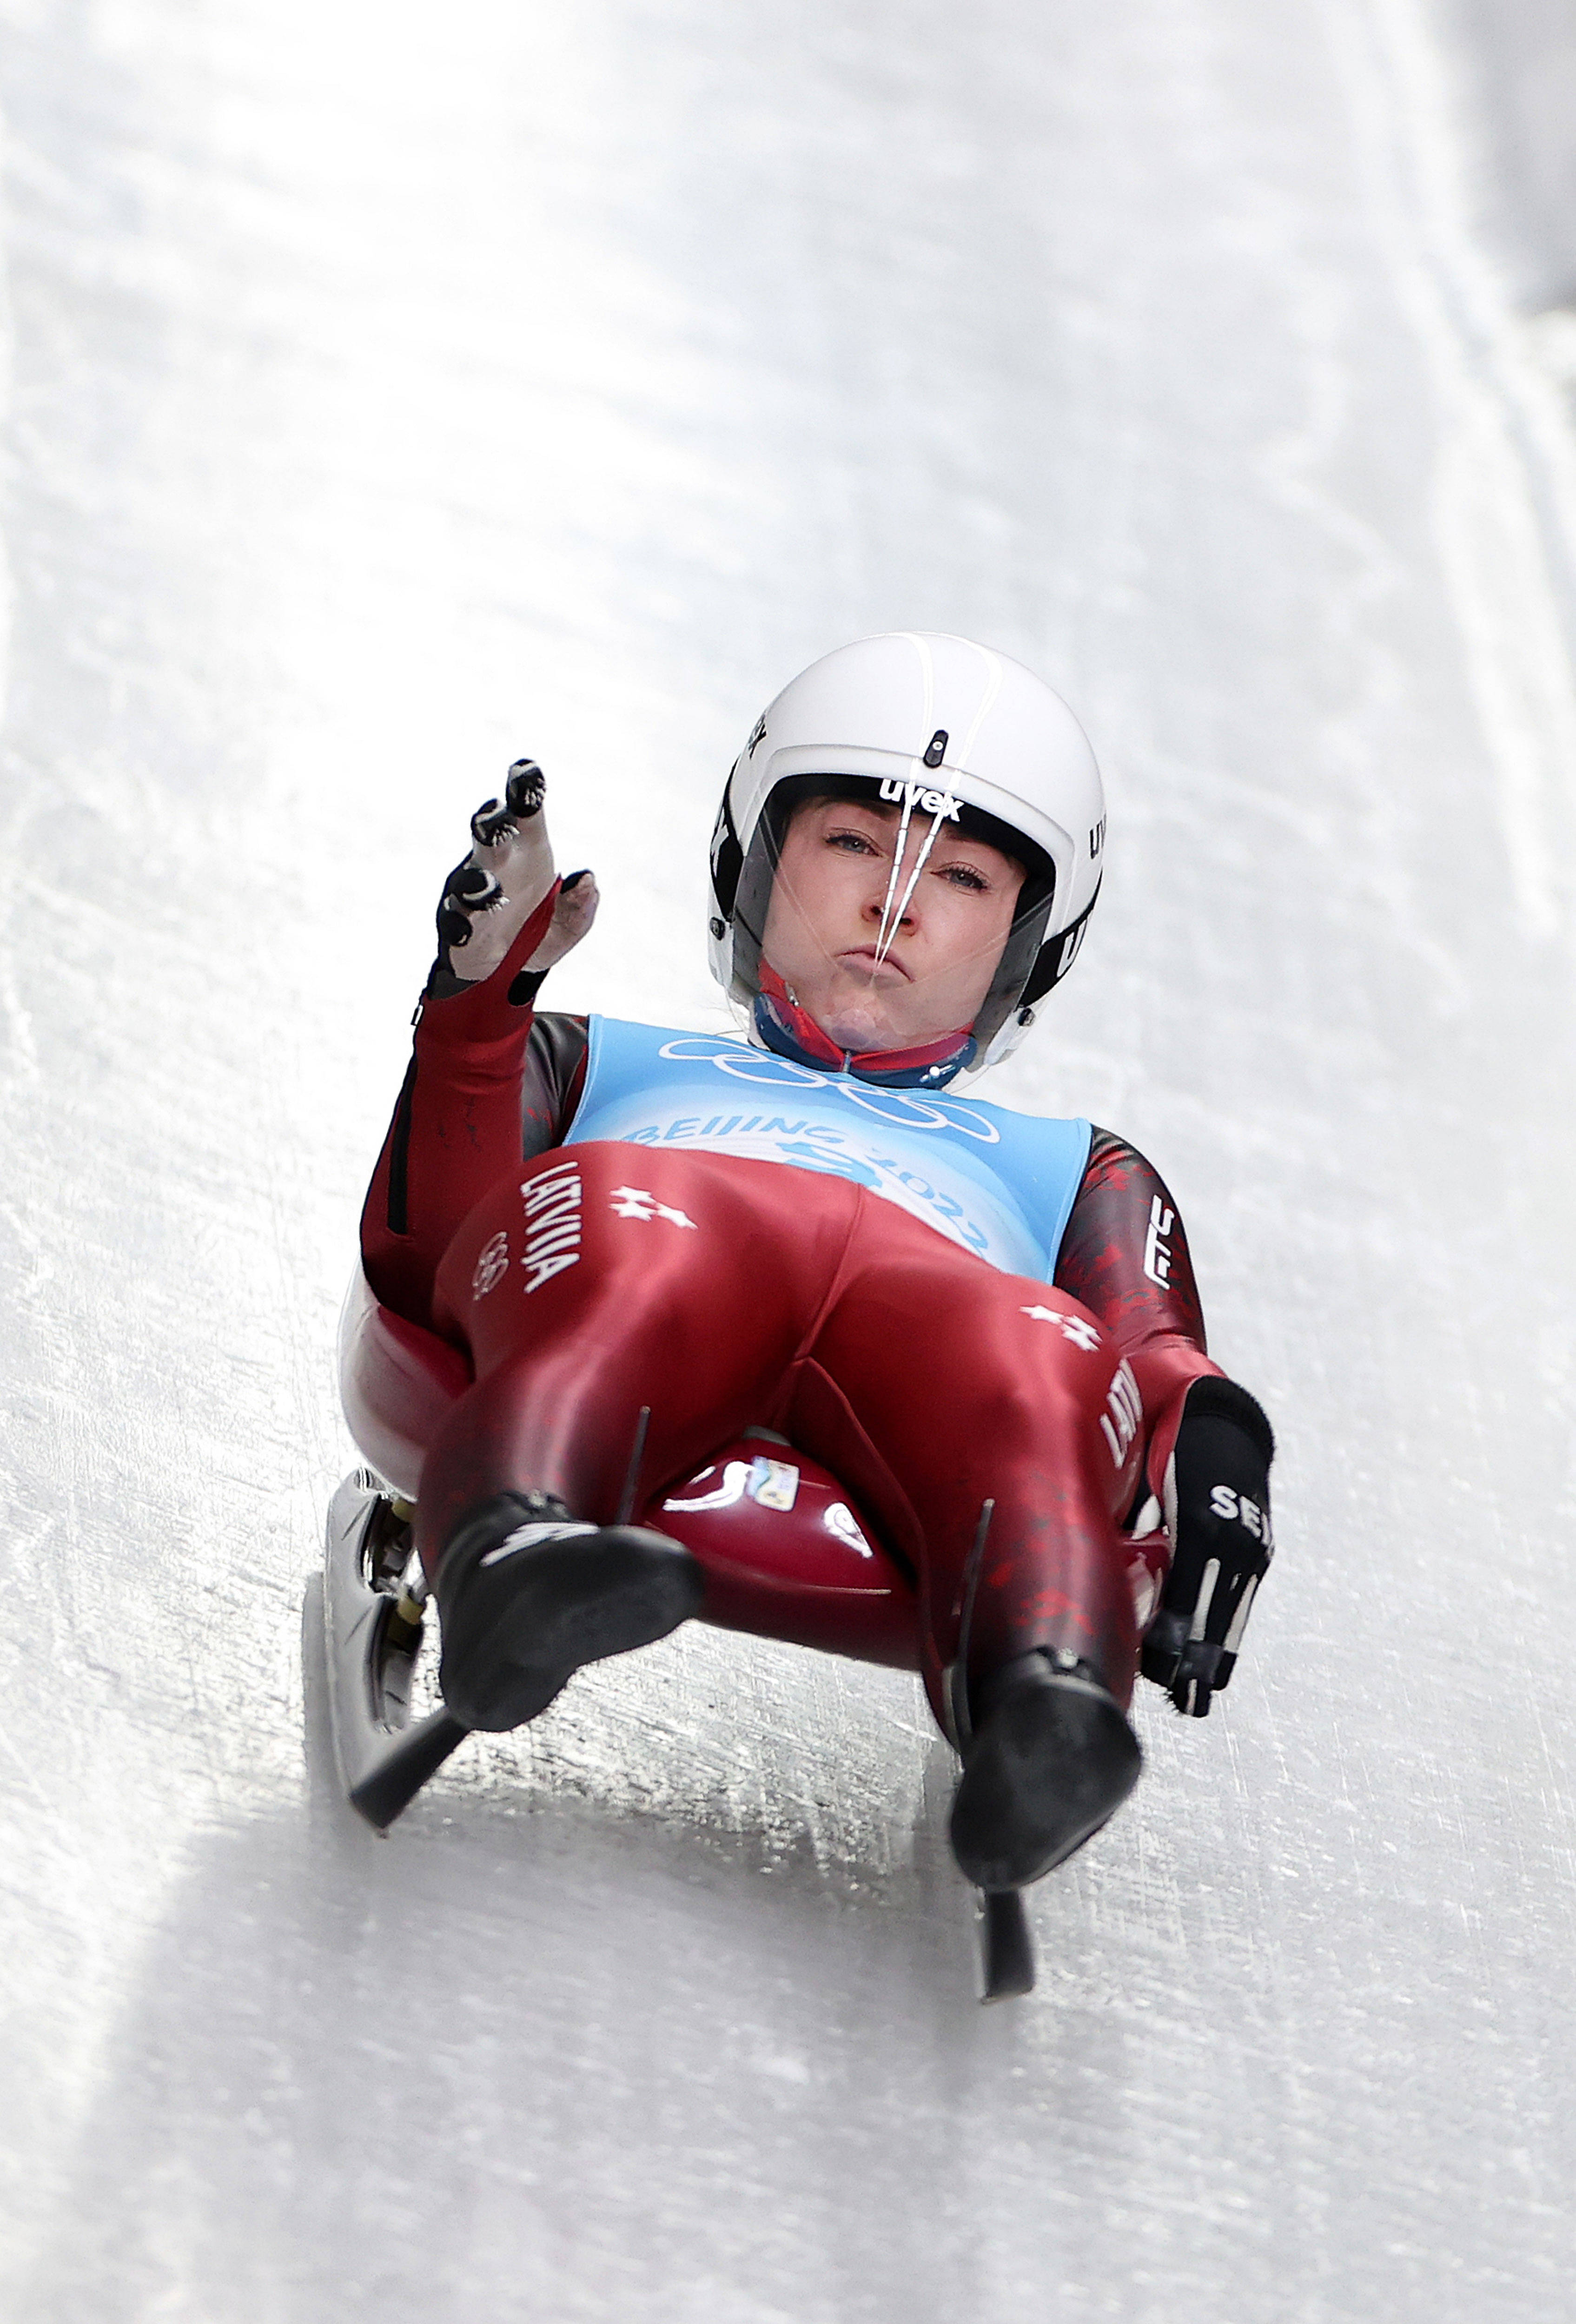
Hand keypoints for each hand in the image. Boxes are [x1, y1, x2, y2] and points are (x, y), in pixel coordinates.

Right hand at [434, 758, 558, 985]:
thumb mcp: (567, 927)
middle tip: (497, 820)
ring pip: (468, 880)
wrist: (502, 971)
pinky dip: (460, 924)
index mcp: (526, 853)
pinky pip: (454, 921)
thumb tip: (589, 881)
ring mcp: (470, 895)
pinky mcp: (455, 926)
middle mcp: (494, 865)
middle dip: (491, 825)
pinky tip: (467, 932)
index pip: (525, 815)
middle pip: (489, 836)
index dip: (525, 792)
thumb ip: (580, 908)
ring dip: (478, 883)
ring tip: (490, 889)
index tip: (528, 770)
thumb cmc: (535, 932)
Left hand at [1141, 1379, 1273, 1716]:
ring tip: (1196, 1697)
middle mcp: (1231, 1532)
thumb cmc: (1162, 1427)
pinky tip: (1214, 1666)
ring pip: (1229, 1608)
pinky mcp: (1256, 1550)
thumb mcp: (1139, 1452)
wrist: (1213, 1409)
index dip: (1176, 1625)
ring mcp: (1248, 1543)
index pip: (1188, 1580)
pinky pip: (1240, 1599)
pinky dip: (1226, 1633)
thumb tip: (1097, 1542)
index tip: (1162, 1663)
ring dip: (1212, 1652)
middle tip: (1179, 1697)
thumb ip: (1124, 1495)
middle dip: (1193, 1651)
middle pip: (1212, 1604)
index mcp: (1199, 1510)